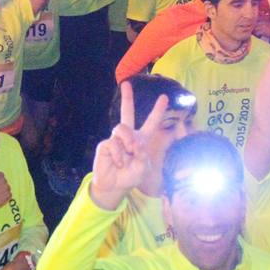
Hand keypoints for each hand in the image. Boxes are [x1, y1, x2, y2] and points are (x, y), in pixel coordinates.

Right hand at [90, 82, 169, 208]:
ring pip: (122, 128)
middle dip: (127, 98)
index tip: (164, 97)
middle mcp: (128, 136)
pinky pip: (113, 144)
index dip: (157, 110)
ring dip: (128, 141)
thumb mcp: (143, 168)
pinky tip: (119, 163)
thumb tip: (134, 144)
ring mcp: (116, 139)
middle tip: (126, 83)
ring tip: (130, 153)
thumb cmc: (131, 176)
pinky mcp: (106, 145)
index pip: (151, 122)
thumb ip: (142, 155)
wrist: (114, 186)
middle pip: (126, 112)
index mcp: (141, 139)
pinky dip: (119, 156)